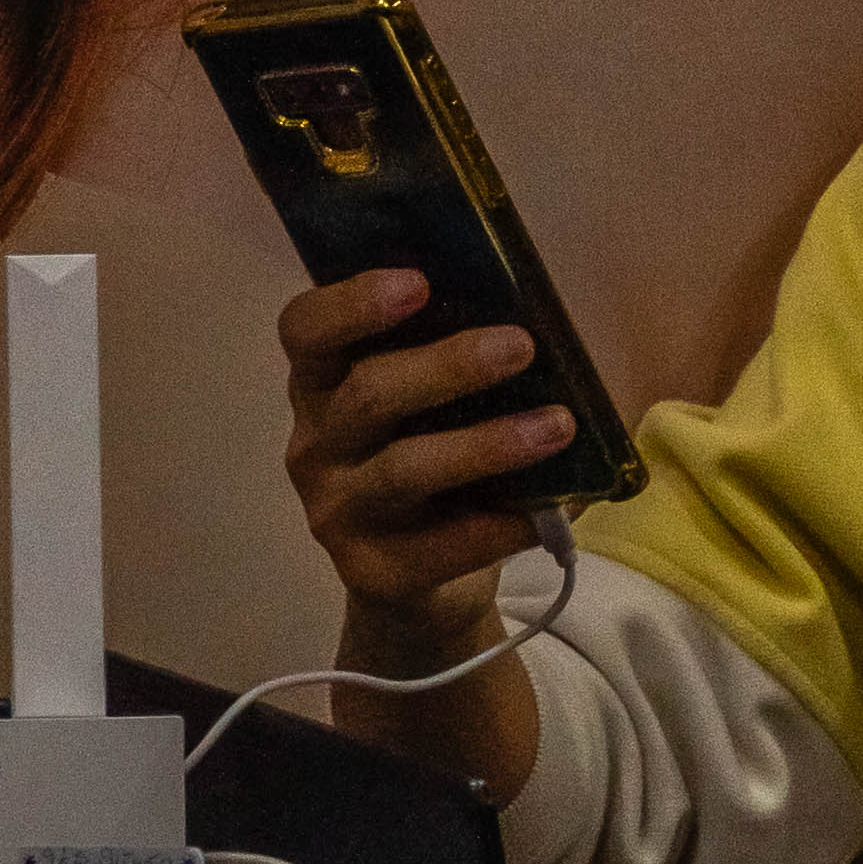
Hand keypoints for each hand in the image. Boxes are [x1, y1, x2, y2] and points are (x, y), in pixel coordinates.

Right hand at [280, 262, 565, 789]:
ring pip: (404, 470)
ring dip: (486, 445)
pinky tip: (543, 513)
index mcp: (323, 383)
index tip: (417, 282)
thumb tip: (522, 317)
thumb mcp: (432, 405)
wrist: (425, 581)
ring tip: (556, 426)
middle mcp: (316, 445)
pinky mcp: (371, 573)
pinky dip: (496, 527)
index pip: (306, 331)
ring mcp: (337, 513)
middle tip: (520, 345)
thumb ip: (448, 357)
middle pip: (367, 395)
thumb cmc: (436, 458)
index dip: (352, 302)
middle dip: (447, 366)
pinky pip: (438, 548)